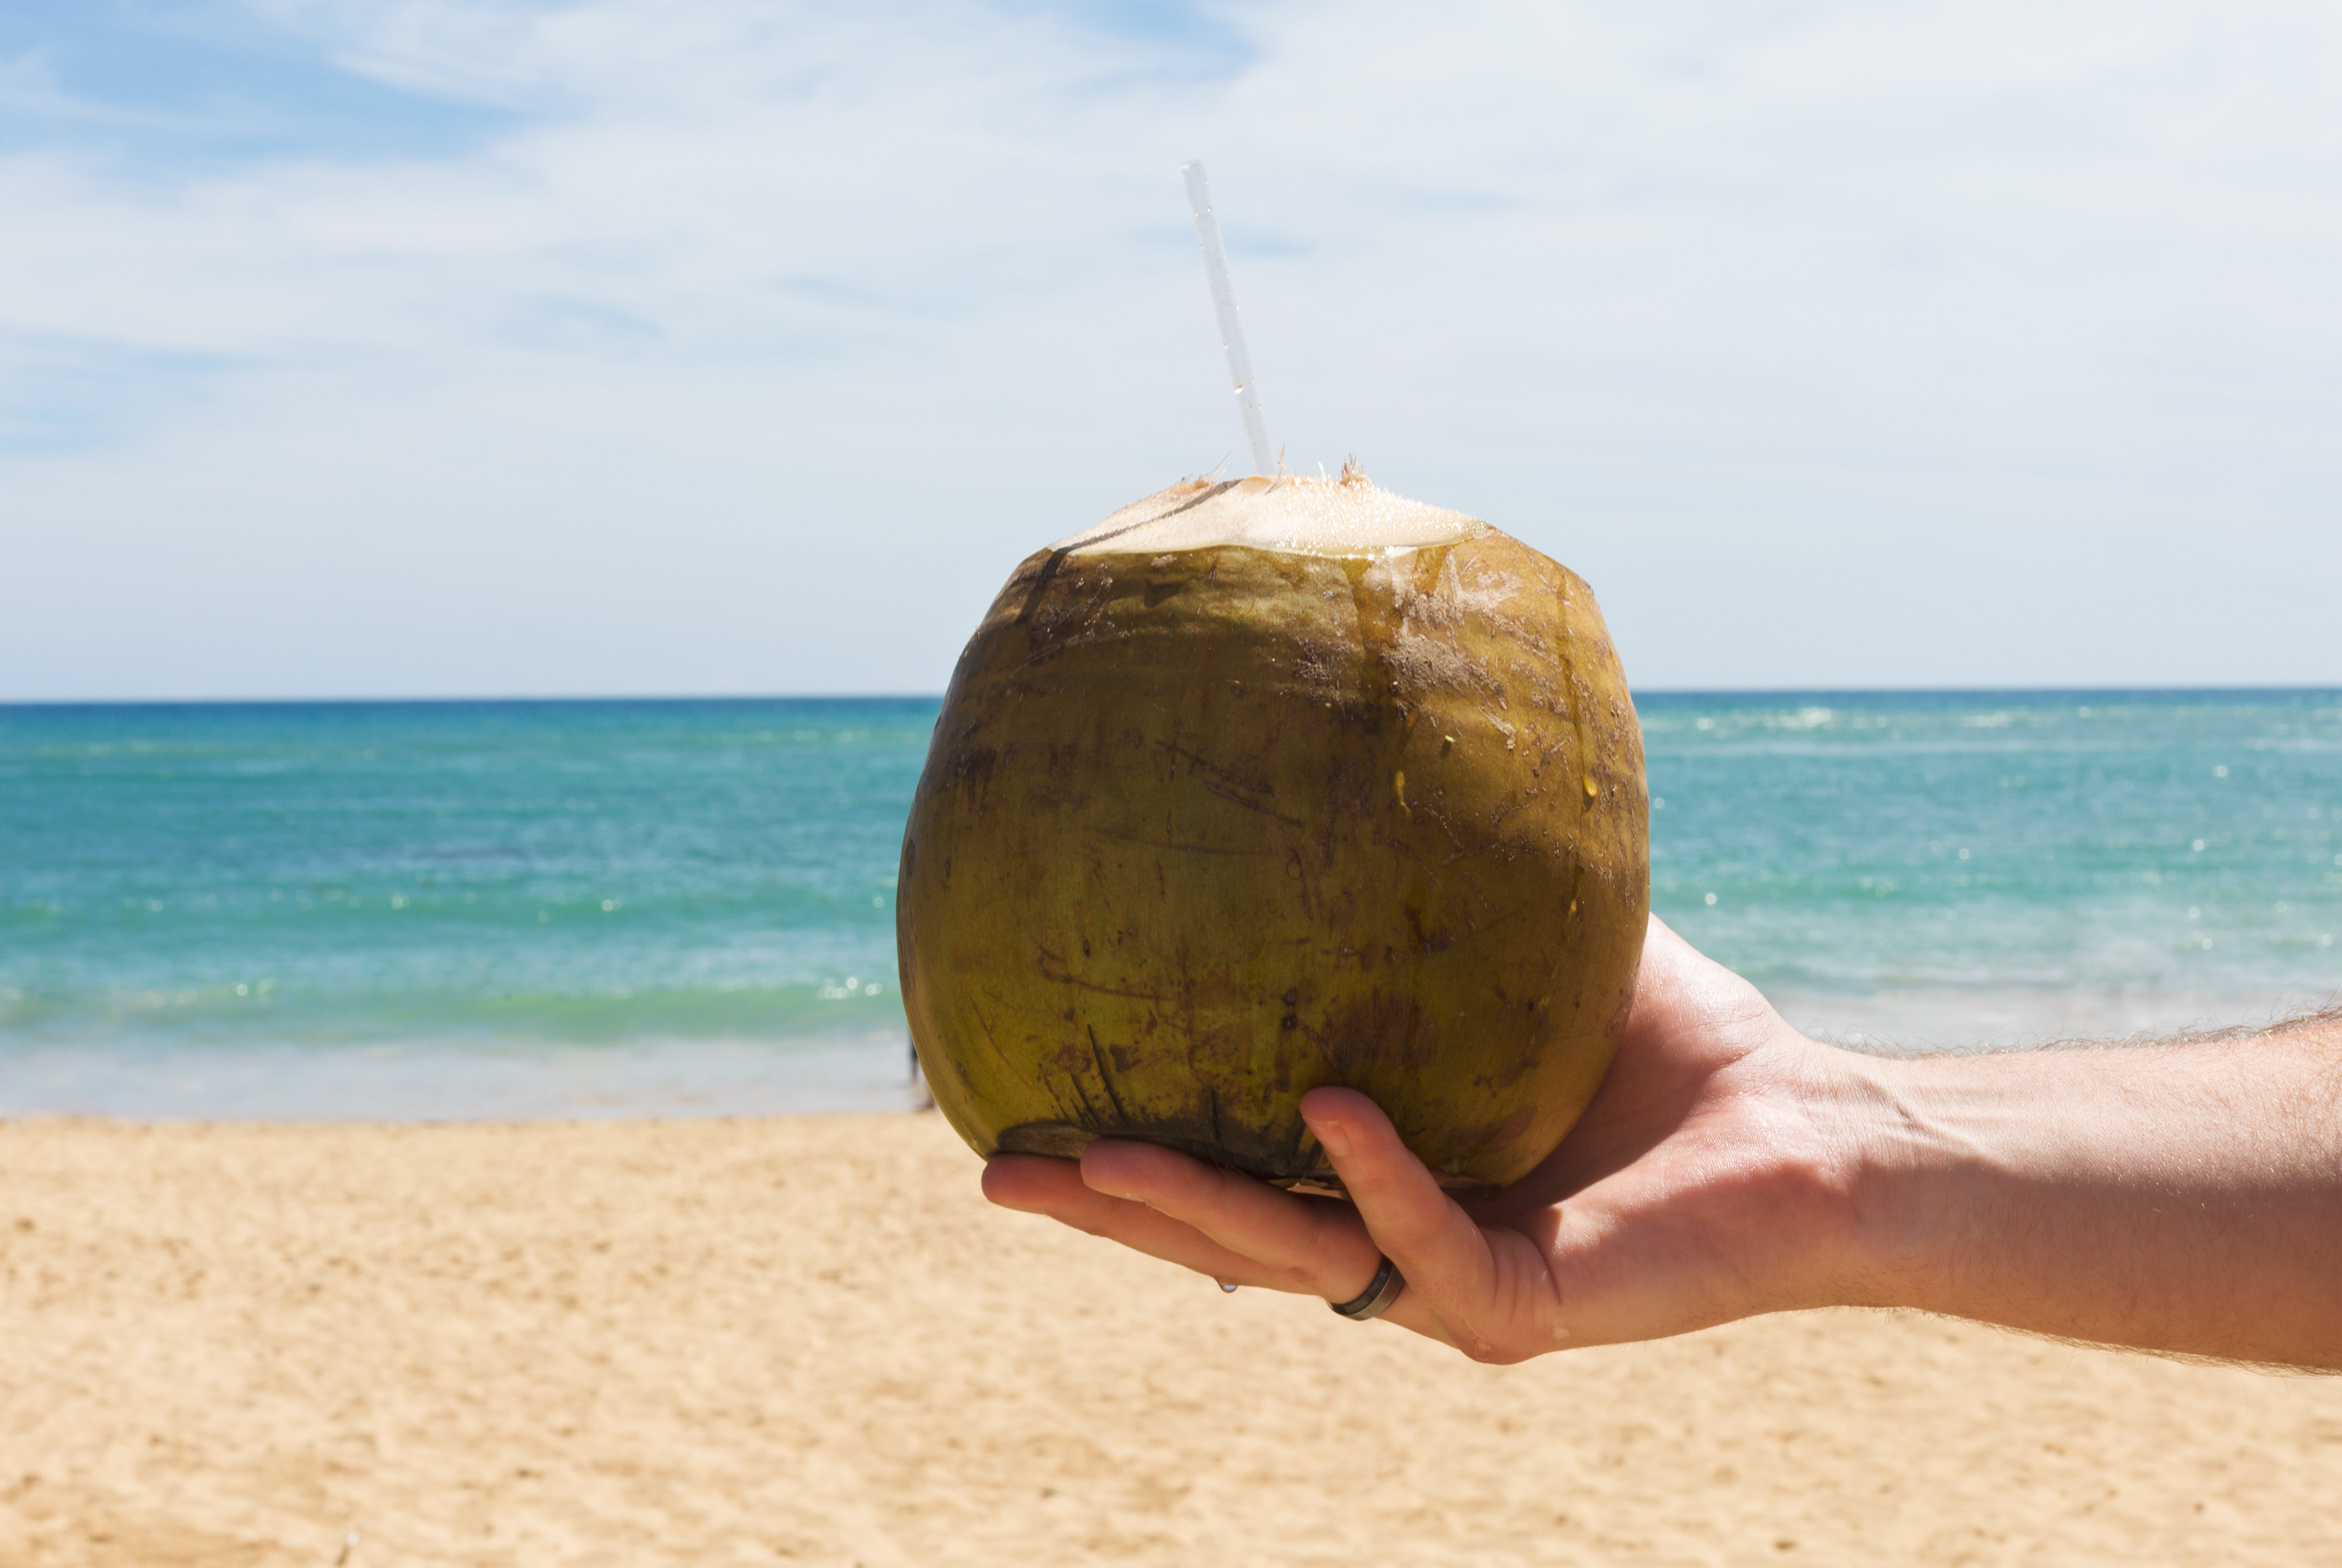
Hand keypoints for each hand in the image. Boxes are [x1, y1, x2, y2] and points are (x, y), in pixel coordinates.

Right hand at [982, 917, 1867, 1361]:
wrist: (1814, 1126)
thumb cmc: (1678, 1040)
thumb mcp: (1525, 954)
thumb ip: (1440, 894)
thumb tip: (1357, 755)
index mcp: (1383, 1179)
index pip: (1231, 1179)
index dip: (1129, 1155)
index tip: (1027, 1109)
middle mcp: (1397, 1246)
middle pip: (1221, 1240)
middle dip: (1107, 1210)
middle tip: (991, 1173)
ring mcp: (1451, 1287)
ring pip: (1289, 1260)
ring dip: (1185, 1212)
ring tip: (1087, 1162)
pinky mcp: (1521, 1307)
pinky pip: (1422, 1239)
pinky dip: (1373, 1174)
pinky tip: (1328, 1108)